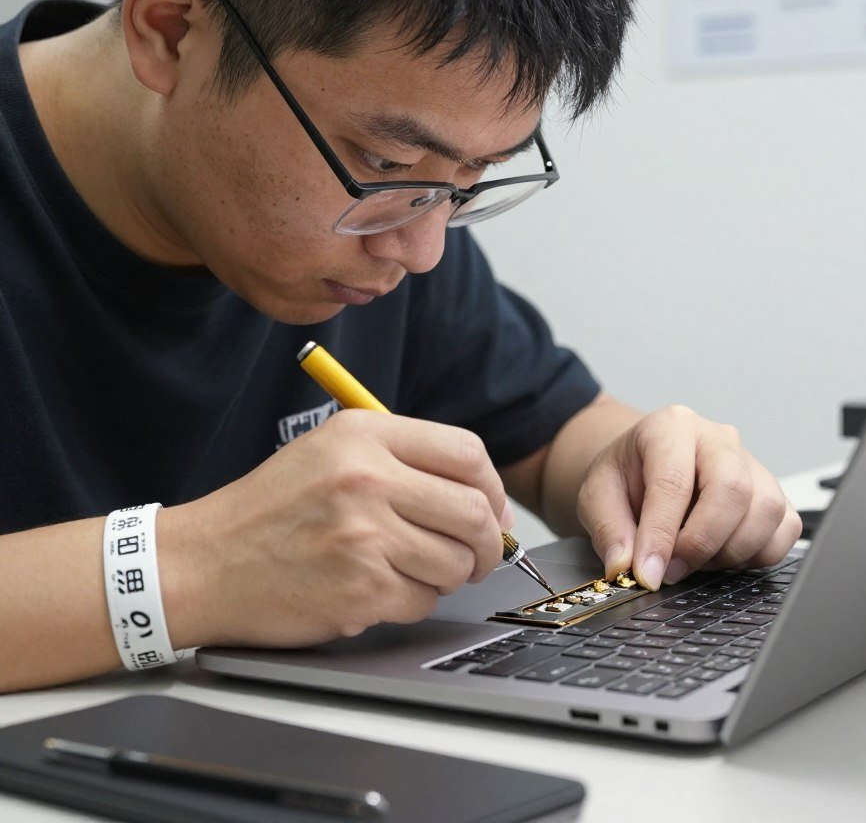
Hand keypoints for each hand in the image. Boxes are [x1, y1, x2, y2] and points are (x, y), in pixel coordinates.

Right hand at [162, 410, 511, 647]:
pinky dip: (412, 601)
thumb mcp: (331, 450)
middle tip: (475, 555)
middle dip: (486, 542)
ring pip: (455, 562)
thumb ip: (404, 460)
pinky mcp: (360, 589)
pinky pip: (422, 600)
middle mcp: (368, 478)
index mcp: (365, 435)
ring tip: (412, 569)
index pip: (467, 453)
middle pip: (474, 511)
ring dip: (447, 575)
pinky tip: (377, 589)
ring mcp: (365, 536)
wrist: (203, 563)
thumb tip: (484, 498)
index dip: (491, 487)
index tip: (490, 509)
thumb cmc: (271, 508)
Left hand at [576, 405, 800, 589]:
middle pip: (732, 489)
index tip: (649, 573)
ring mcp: (752, 463)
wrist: (644, 467)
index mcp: (671, 426)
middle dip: (701, 543)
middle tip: (672, 571)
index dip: (661, 534)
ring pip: (765, 511)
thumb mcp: (597, 495)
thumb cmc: (626, 475)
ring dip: (730, 551)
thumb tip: (627, 567)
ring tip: (694, 559)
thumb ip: (609, 530)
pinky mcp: (774, 492)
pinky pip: (785, 529)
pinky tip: (723, 555)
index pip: (673, 481)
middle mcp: (718, 439)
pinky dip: (757, 554)